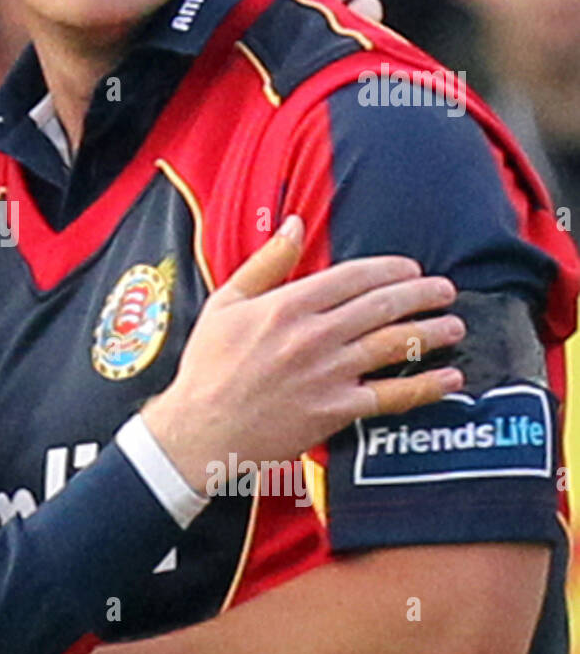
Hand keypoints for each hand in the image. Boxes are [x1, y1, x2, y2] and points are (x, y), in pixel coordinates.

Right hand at [143, 216, 463, 493]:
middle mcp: (313, 335)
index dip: (389, 269)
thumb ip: (267, 262)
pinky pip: (391, 395)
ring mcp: (328, 374)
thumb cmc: (208, 366)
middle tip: (445, 291)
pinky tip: (450, 378)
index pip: (353, 277)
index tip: (411, 269)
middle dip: (422, 295)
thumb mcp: (226, 303)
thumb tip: (295, 223)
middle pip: (382, 306)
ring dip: (430, 333)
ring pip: (393, 345)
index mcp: (287, 305)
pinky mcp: (335, 410)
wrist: (200, 430)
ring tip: (454, 326)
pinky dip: (425, 386)